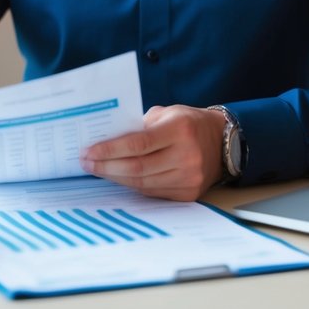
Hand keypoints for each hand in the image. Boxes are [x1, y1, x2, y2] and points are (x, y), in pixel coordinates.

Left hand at [79, 105, 225, 200]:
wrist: (222, 142)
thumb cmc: (188, 123)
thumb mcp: (167, 114)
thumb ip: (140, 126)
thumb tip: (107, 140)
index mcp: (180, 130)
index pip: (138, 144)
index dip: (110, 150)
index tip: (89, 151)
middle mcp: (186, 156)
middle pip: (137, 168)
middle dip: (106, 166)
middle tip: (86, 163)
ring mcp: (188, 178)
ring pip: (142, 184)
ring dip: (115, 178)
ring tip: (97, 170)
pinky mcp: (188, 194)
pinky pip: (152, 192)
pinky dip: (132, 186)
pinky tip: (118, 178)